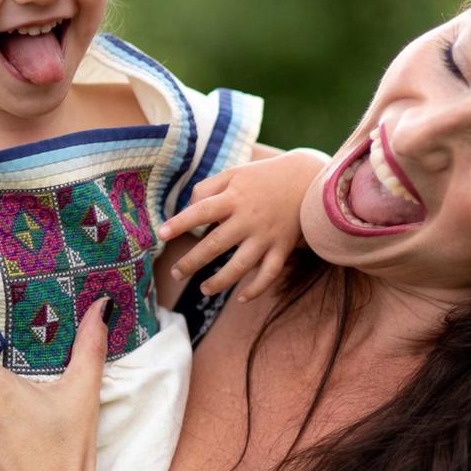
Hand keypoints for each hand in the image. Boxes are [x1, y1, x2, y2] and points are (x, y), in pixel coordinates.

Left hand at [158, 149, 326, 301]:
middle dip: (192, 262)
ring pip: (240, 266)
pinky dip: (256, 289)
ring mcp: (266, 235)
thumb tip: (189, 210)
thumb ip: (208, 188)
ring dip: (220, 282)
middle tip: (176, 273)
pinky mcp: (283, 247)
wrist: (308, 179)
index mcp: (234, 197)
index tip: (162, 234)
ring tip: (204, 290)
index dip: (180, 223)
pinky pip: (269, 274)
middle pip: (216, 245)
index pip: (201, 211)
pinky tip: (241, 298)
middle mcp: (249, 218)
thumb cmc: (264, 177)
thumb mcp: (235, 173)